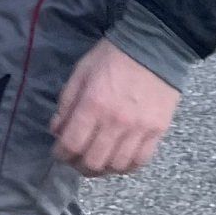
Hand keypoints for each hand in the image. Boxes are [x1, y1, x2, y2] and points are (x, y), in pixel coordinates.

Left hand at [50, 41, 180, 177]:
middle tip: (76, 158)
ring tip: (97, 160)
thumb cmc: (113, 57)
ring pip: (117, 166)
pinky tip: (119, 159)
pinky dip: (127, 166)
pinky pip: (141, 161)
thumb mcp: (81, 72)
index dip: (61, 154)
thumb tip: (57, 130)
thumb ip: (66, 103)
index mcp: (93, 104)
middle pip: (93, 162)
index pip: (71, 144)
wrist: (155, 46)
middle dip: (79, 165)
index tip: (59, 151)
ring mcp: (139, 129)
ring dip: (103, 168)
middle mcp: (116, 122)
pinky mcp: (158, 131)